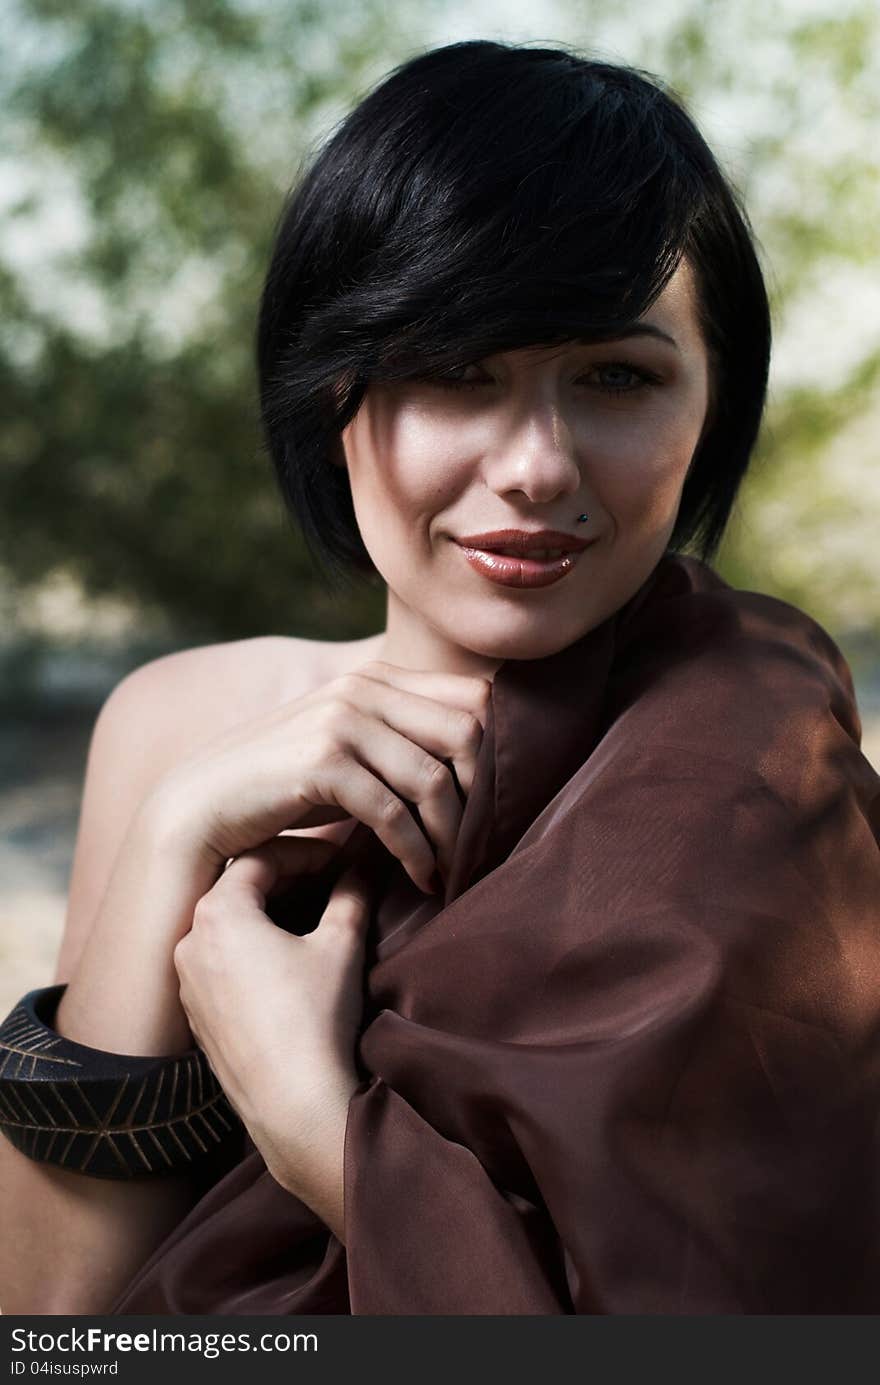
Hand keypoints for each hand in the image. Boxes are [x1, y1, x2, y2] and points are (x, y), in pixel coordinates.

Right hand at [150, 661, 490, 898]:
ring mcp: (341, 721)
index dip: (499, 754)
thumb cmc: (286, 786)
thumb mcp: (352, 750)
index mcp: (378, 678)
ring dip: (451, 836)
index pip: (475, 698)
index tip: (498, 806)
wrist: (202, 805)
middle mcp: (363, 688)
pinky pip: (393, 812)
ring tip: (452, 871)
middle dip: (483, 797)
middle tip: (483, 845)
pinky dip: (415, 852)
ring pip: (433, 778)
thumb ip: (403, 740)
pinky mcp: (320, 762)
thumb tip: (480, 763)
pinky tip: (421, 878)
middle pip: (467, 733)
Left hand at [172, 833, 374, 1229]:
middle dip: (288, 880)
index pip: (260, 858)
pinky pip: (221, 966)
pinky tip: (289, 969)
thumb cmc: (316, 1019)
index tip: (341, 857)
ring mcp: (187, 984)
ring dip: (269, 917)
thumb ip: (352, 893)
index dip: (306, 852)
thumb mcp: (341, 945)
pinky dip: (252, 954)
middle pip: (238, 890)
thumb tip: (366, 862)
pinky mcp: (196, 1019)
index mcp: (218, 914)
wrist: (295, 1108)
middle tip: (332, 882)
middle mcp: (189, 943)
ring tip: (314, 921)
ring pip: (228, 929)